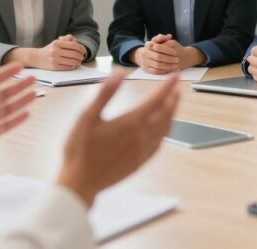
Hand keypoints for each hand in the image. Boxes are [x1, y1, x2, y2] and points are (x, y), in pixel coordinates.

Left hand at [0, 56, 36, 165]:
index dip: (5, 73)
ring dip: (21, 101)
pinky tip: (27, 114)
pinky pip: (4, 127)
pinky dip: (16, 121)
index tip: (19, 66)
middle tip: (34, 78)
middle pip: (3, 94)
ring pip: (7, 109)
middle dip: (18, 86)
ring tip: (34, 94)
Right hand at [13, 37, 86, 69]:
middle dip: (81, 56)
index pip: (74, 45)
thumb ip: (66, 39)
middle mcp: (55, 51)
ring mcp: (55, 59)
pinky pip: (68, 67)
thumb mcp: (56, 42)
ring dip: (78, 62)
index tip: (83, 51)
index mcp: (57, 43)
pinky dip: (73, 66)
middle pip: (75, 54)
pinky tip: (73, 64)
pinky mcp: (55, 67)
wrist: (36, 57)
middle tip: (82, 57)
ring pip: (73, 61)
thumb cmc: (49, 49)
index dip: (81, 48)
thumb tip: (74, 39)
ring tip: (78, 61)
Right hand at [57, 70, 179, 205]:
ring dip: (172, 114)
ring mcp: (142, 151)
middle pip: (165, 114)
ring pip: (165, 130)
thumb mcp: (87, 117)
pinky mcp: (140, 162)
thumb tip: (119, 74)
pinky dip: (165, 132)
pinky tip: (162, 129)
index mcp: (130, 123)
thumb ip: (105, 94)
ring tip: (172, 104)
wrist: (81, 182)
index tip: (175, 75)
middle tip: (177, 87)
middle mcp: (141, 137)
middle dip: (173, 99)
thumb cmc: (80, 149)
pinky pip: (159, 144)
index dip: (167, 86)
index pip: (156, 100)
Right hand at [130, 34, 180, 73]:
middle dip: (169, 59)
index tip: (175, 53)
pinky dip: (164, 70)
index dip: (167, 50)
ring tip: (176, 66)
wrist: (145, 56)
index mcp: (148, 45)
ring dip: (168, 66)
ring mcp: (144, 62)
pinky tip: (170, 69)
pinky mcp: (146, 69)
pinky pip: (155, 71)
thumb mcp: (158, 41)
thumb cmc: (155, 48)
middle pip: (158, 57)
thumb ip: (163, 38)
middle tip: (177, 60)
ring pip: (157, 65)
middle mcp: (144, 53)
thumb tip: (169, 36)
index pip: (158, 47)